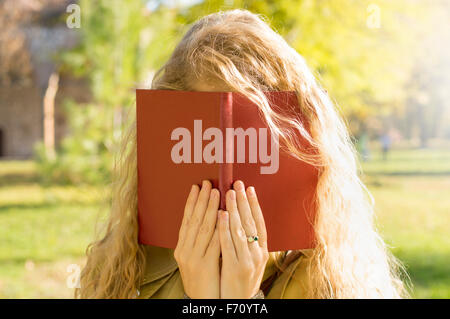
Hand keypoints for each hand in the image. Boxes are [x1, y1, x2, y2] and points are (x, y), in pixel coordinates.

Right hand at [174, 180, 220, 298]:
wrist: (201, 302)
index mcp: (181, 247)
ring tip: (216, 193)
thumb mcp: (194, 258)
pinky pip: (213, 243)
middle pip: (194, 220)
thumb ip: (198, 241)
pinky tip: (223, 217)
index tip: (197, 186)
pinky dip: (218, 228)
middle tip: (208, 183)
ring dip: (210, 209)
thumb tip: (207, 218)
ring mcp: (193, 258)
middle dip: (202, 200)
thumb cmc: (202, 279)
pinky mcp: (204, 266)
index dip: (192, 202)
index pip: (187, 220)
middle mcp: (184, 251)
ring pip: (203, 228)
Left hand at [218, 180, 268, 298]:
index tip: (249, 189)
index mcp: (263, 251)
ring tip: (229, 193)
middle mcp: (258, 254)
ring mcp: (248, 261)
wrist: (239, 304)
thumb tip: (243, 221)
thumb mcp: (252, 262)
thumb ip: (249, 244)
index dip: (254, 205)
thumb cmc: (242, 282)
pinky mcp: (236, 268)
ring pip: (241, 230)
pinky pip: (229, 244)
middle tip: (237, 184)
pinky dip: (225, 227)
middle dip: (243, 201)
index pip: (259, 223)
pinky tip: (221, 214)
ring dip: (235, 209)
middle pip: (251, 222)